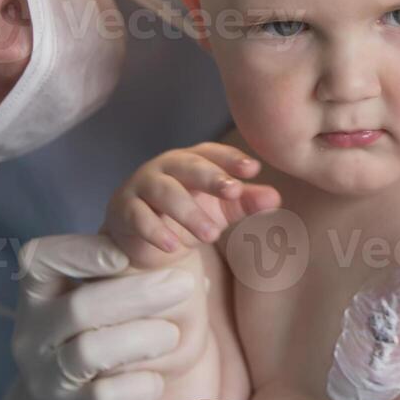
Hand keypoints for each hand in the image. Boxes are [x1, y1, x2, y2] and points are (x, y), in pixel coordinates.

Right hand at [9, 234, 201, 399]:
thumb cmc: (100, 337)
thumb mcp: (101, 301)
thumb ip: (126, 269)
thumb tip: (185, 244)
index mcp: (37, 297)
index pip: (39, 261)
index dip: (80, 252)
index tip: (124, 254)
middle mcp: (30, 336)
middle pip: (79, 308)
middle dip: (138, 294)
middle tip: (185, 284)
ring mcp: (44, 380)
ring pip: (89, 352)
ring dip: (142, 338)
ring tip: (174, 334)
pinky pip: (103, 398)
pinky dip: (138, 385)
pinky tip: (158, 380)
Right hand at [106, 142, 280, 264]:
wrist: (141, 238)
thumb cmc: (186, 212)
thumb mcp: (220, 209)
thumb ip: (245, 201)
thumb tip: (275, 198)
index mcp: (192, 160)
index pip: (212, 152)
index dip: (231, 159)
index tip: (253, 169)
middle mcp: (166, 167)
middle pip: (188, 166)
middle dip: (212, 177)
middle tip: (234, 192)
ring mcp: (142, 186)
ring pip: (164, 191)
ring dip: (189, 212)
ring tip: (212, 235)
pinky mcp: (124, 210)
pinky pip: (138, 216)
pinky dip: (155, 230)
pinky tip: (173, 246)